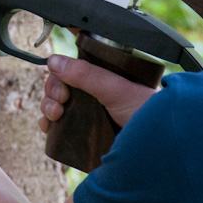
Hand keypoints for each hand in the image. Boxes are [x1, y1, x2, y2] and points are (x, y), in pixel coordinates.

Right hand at [38, 54, 158, 133]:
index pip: (79, 54)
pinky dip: (48, 122)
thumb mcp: (116, 89)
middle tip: (61, 98)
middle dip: (54, 87)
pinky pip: (57, 122)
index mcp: (106, 70)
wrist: (155, 148)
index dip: (64, 54)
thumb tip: (55, 62)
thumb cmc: (147, 114)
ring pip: (56, 99)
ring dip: (48, 104)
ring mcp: (88, 108)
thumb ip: (87, 75)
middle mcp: (95, 87)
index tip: (53, 60)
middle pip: (62, 78)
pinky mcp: (83, 129)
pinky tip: (49, 125)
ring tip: (56, 114)